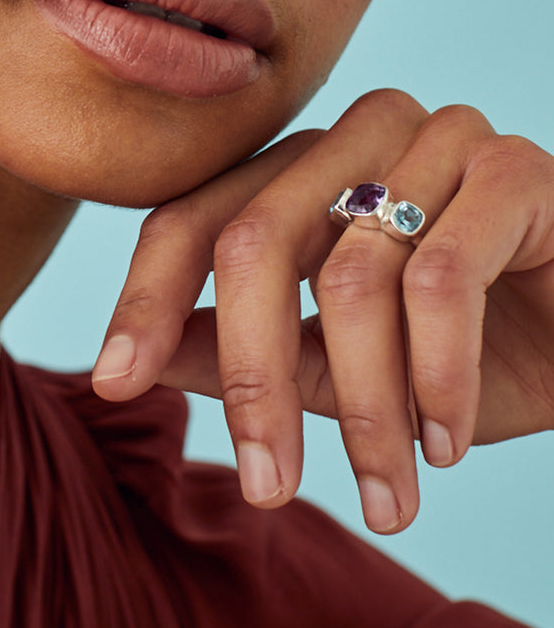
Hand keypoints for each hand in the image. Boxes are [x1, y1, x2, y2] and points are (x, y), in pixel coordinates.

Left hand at [91, 89, 553, 533]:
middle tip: (268, 484)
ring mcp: (434, 138)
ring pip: (350, 276)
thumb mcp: (333, 364)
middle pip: (253, 244)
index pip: (191, 219)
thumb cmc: (463, 352)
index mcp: (298, 167)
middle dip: (253, 377)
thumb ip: (236, 351)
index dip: (145, 300)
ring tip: (387, 492)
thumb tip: (131, 365)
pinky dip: (436, 377)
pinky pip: (441, 279)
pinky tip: (447, 441)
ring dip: (366, 408)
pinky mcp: (513, 168)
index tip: (114, 383)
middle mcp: (354, 135)